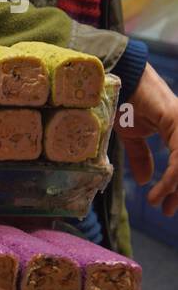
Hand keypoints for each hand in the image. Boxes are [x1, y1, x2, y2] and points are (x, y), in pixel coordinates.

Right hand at [117, 64, 177, 215]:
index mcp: (177, 131)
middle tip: (170, 212)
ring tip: (164, 206)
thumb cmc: (122, 101)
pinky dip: (171, 179)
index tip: (166, 207)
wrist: (116, 78)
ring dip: (176, 189)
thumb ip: (141, 157)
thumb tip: (146, 181)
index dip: (175, 188)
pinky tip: (159, 192)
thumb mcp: (131, 135)